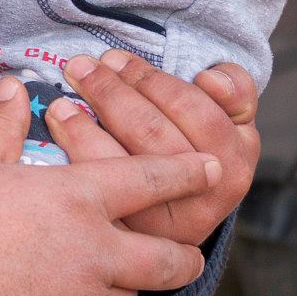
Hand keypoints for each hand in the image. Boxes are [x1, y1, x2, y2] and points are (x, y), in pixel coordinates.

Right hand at [0, 78, 217, 295]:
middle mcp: (97, 250)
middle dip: (182, 253)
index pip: (152, 179)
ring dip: (136, 292)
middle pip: (170, 254)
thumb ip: (1, 122)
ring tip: (127, 289)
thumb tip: (15, 87)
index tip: (211, 169)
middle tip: (178, 252)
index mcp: (76, 196)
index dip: (188, 172)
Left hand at [43, 51, 258, 245]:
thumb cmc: (197, 146)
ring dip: (91, 113)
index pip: (195, 111)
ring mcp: (171, 223)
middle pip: (154, 132)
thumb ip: (234, 92)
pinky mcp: (136, 236)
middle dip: (114, 90)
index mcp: (236, 162)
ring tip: (70, 83)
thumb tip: (212, 79)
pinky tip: (60, 117)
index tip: (119, 60)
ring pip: (126, 158)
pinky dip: (78, 142)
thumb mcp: (230, 120)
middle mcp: (208, 198)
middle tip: (84, 64)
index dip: (154, 82)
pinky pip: (104, 184)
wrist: (179, 211)